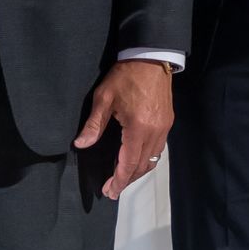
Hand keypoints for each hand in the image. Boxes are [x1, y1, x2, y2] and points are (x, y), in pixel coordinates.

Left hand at [74, 60, 174, 199]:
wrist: (151, 57)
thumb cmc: (125, 76)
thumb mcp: (104, 97)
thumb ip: (93, 124)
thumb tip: (81, 145)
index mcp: (138, 128)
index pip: (128, 163)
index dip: (118, 180)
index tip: (109, 192)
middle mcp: (155, 132)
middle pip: (142, 165)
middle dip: (127, 180)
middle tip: (112, 189)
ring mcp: (164, 127)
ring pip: (153, 159)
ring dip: (138, 171)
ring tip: (123, 178)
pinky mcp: (168, 122)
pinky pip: (158, 148)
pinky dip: (147, 159)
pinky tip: (137, 159)